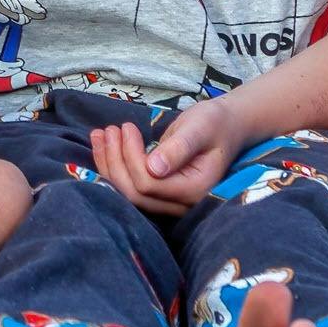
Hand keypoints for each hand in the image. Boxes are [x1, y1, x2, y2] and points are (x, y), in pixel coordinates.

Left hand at [93, 101, 241, 216]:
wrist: (226, 126)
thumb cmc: (215, 123)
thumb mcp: (200, 128)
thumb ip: (179, 147)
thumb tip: (154, 167)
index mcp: (194, 190)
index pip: (149, 184)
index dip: (131, 158)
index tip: (127, 128)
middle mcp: (181, 203)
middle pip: (134, 193)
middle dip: (115, 161)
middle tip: (110, 129)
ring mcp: (169, 201)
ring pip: (127, 192)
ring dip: (108, 163)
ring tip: (101, 133)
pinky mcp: (158, 193)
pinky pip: (130, 186)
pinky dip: (112, 165)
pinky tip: (102, 143)